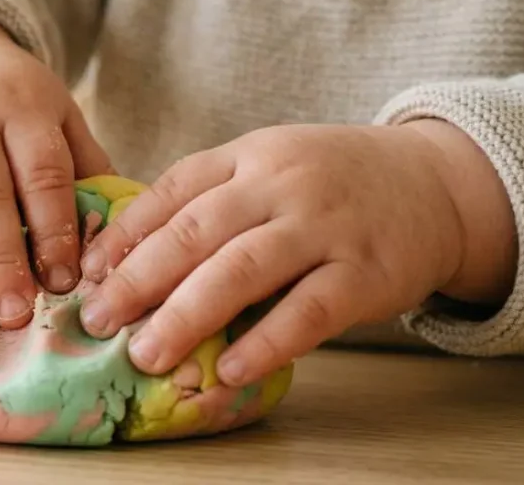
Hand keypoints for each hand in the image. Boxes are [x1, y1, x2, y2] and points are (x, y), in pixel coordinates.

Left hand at [77, 121, 516, 385]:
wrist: (436, 184)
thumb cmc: (330, 183)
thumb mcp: (268, 166)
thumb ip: (209, 197)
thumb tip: (124, 253)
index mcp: (248, 155)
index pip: (173, 190)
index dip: (125, 232)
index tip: (87, 272)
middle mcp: (281, 184)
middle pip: (196, 230)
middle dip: (139, 278)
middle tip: (98, 319)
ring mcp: (325, 227)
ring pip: (243, 270)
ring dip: (186, 314)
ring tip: (146, 353)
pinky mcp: (365, 273)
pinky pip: (308, 312)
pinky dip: (264, 342)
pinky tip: (227, 369)